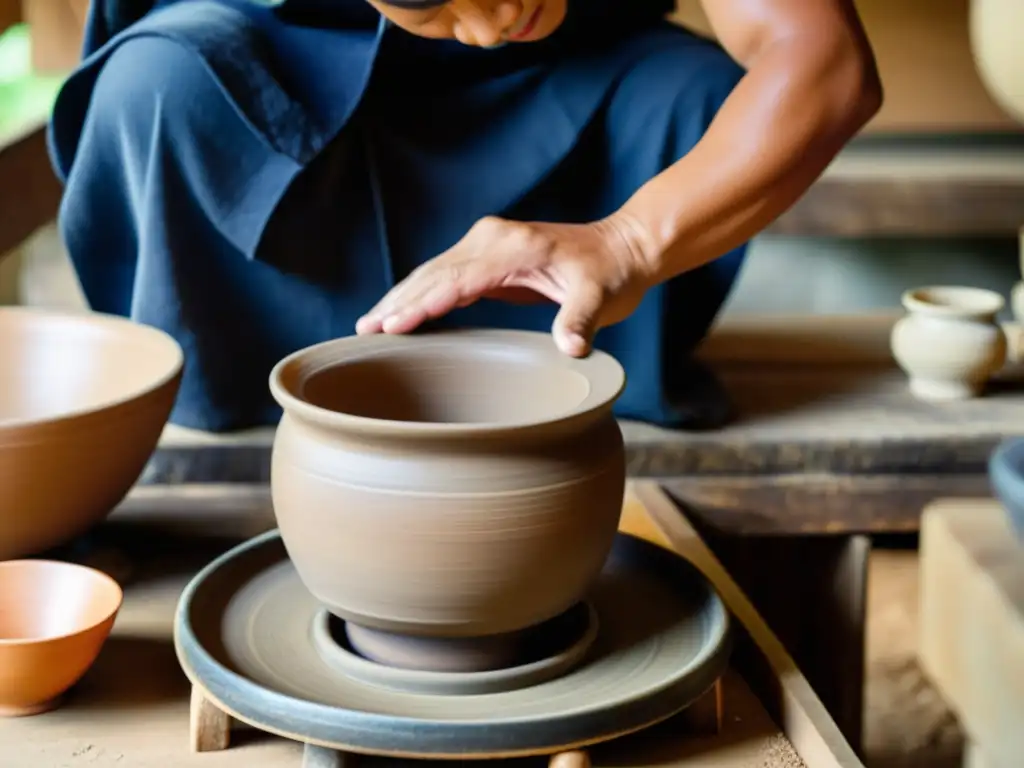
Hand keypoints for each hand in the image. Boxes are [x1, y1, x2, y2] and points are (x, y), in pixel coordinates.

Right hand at [355, 215, 654, 356]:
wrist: (622, 247)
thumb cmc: (612, 274)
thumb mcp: (601, 298)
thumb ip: (580, 321)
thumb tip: (571, 348)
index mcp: (513, 248)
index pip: (455, 281)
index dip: (421, 305)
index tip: (391, 326)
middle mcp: (492, 239)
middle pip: (432, 274)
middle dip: (397, 303)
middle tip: (363, 332)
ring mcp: (487, 244)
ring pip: (432, 273)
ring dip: (401, 298)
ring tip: (368, 325)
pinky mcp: (488, 255)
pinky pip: (445, 276)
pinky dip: (420, 294)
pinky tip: (401, 314)